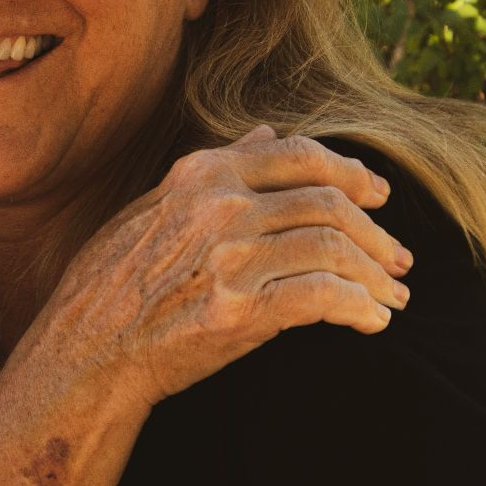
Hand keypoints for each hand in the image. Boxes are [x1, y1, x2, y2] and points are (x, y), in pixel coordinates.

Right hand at [19, 127, 413, 412]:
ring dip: (376, 275)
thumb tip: (266, 134)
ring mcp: (230, 257)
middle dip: (376, 233)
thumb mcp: (154, 206)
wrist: (84, 351)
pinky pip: (323, 298)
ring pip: (334, 249)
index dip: (352, 173)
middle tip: (400, 258)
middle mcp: (220, 206)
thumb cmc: (112, 282)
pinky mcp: (239, 311)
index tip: (379, 196)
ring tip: (393, 296)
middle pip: (329, 203)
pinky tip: (372, 322)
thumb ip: (215, 168)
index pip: (300, 155)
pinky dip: (359, 307)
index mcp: (202, 174)